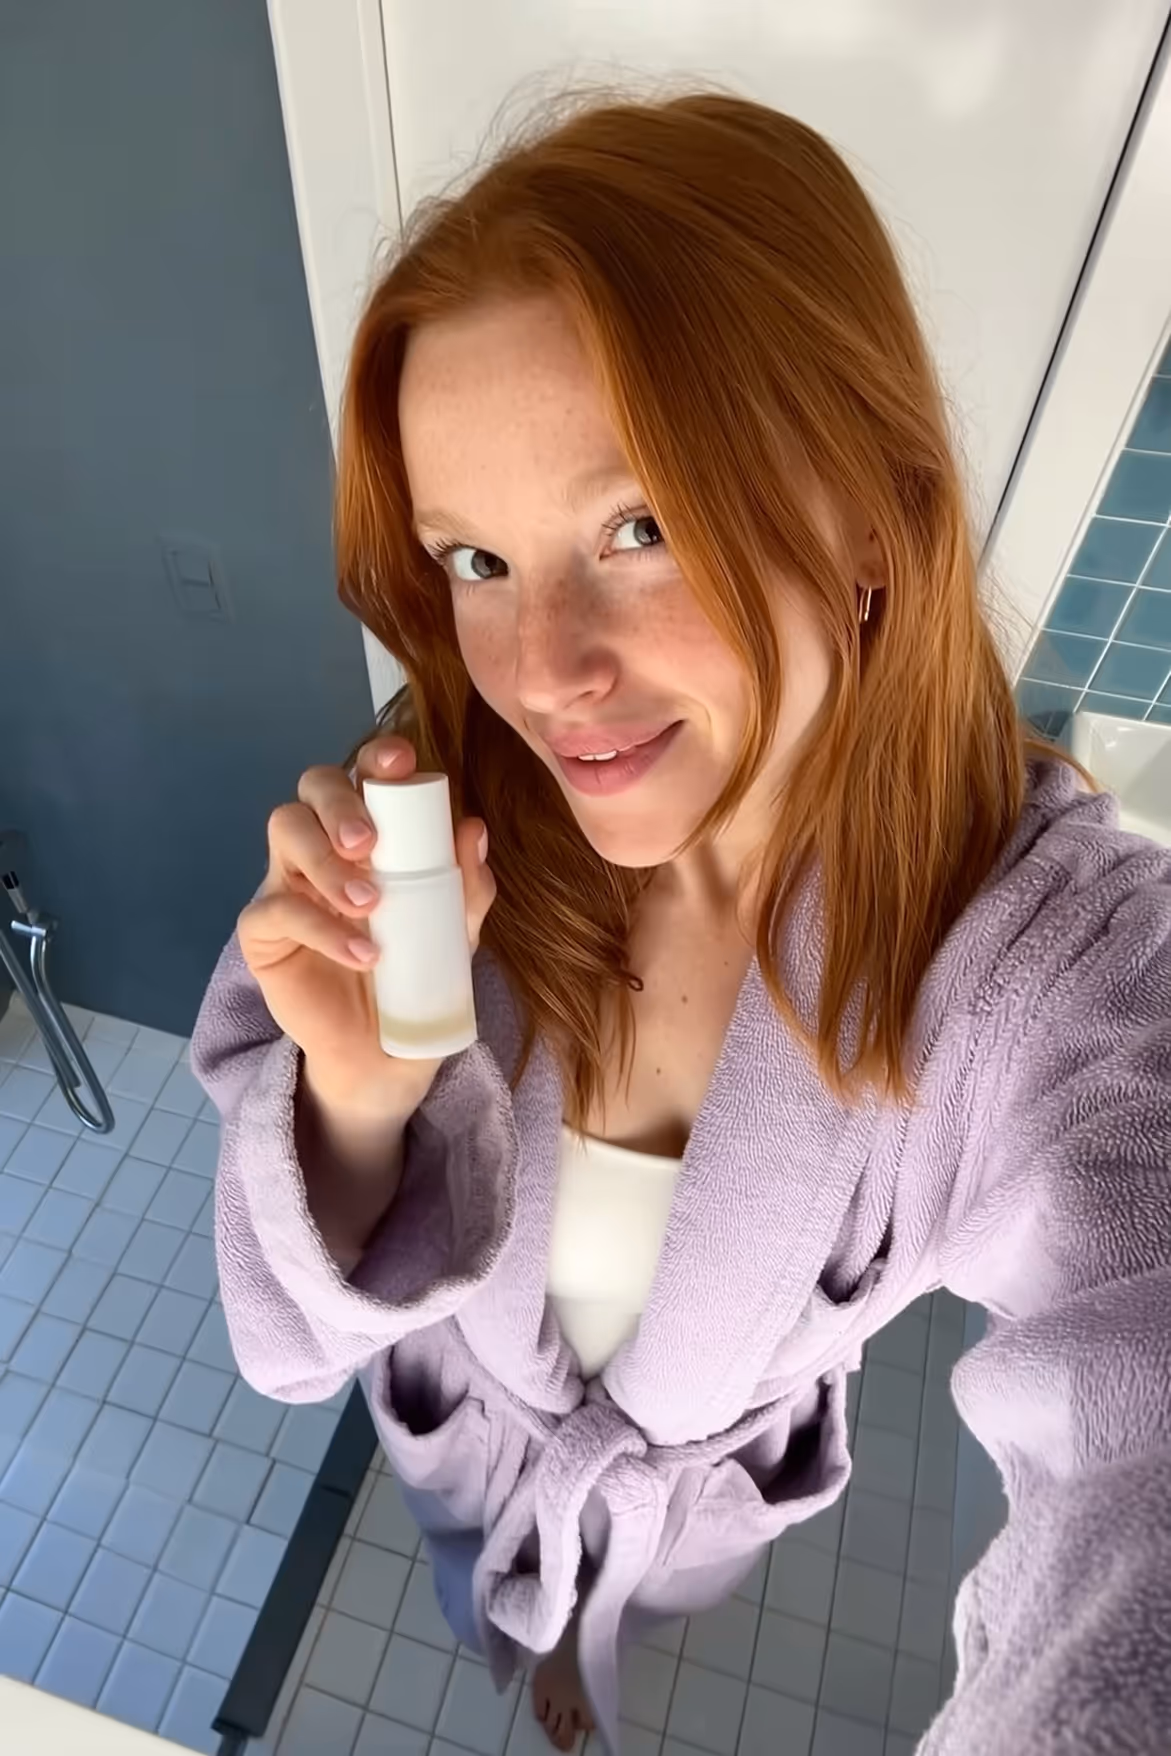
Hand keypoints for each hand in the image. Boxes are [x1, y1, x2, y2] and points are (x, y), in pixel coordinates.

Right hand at [238, 736, 494, 1123]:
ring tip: (369, 905)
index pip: (364, 774)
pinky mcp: (264, 931)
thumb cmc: (417, 977)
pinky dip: (322, 927)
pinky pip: (276, 908)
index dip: (376, 755)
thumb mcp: (455, 934)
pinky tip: (362, 955)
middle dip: (339, 801)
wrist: (385, 1053)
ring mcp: (288, 882)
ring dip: (326, 859)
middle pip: (312, 786)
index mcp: (371, 831)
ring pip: (285, 829)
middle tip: (369, 843)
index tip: (400, 763)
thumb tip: (473, 831)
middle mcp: (324, 845)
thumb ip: (466, 888)